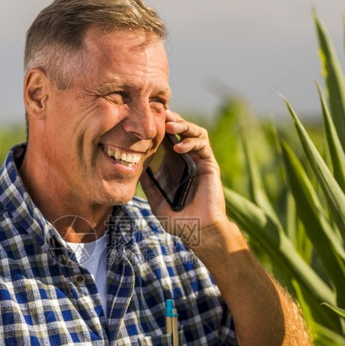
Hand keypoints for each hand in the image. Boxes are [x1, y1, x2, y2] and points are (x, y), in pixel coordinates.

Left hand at [140, 110, 231, 244]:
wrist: (198, 231)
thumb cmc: (179, 220)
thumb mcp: (157, 201)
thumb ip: (148, 184)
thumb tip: (135, 168)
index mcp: (174, 166)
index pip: (167, 140)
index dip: (159, 128)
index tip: (145, 120)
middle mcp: (187, 160)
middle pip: (181, 131)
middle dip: (171, 119)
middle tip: (159, 113)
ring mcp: (199, 161)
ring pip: (195, 132)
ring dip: (183, 125)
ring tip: (169, 125)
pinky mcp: (210, 164)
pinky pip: (203, 145)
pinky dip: (191, 142)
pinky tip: (179, 146)